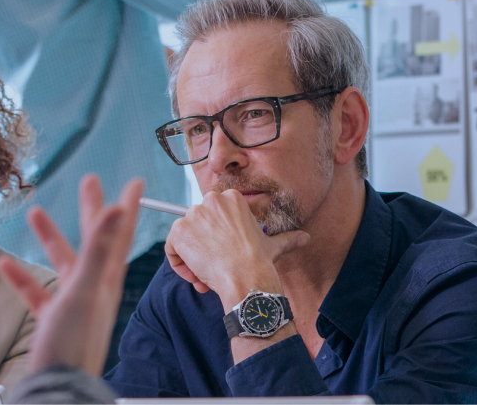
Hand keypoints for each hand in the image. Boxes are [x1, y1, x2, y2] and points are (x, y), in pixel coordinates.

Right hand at [0, 175, 143, 375]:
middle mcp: (94, 288)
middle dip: (91, 211)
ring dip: (51, 238)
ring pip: (63, 263)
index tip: (136, 183)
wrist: (59, 386)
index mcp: (106, 279)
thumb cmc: (74, 343)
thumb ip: (98, 249)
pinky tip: (7, 264)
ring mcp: (74, 305)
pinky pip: (38, 293)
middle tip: (90, 182)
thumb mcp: (84, 289)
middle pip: (94, 241)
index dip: (127, 207)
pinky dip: (24, 278)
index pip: (120, 234)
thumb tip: (117, 211)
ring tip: (36, 213)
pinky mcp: (54, 320)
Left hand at [163, 189, 308, 307]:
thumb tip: (305, 237)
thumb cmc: (259, 262)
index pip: (212, 215)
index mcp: (231, 198)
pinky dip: (178, 264)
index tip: (225, 255)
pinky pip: (170, 247)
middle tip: (215, 268)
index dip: (216, 237)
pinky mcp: (179, 231)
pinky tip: (195, 276)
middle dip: (203, 247)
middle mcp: (210, 200)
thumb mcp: (274, 245)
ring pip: (182, 236)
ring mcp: (193, 215)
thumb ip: (287, 238)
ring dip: (191, 258)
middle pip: (196, 224)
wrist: (247, 278)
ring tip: (206, 276)